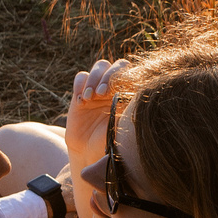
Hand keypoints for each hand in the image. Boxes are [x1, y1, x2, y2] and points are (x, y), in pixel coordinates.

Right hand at [65, 58, 123, 188]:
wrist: (90, 153)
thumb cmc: (112, 143)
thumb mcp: (123, 128)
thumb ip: (129, 112)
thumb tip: (137, 99)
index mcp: (130, 93)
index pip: (133, 73)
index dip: (125, 78)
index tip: (117, 95)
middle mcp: (116, 87)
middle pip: (117, 65)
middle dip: (109, 76)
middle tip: (102, 94)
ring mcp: (99, 87)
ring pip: (100, 66)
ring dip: (95, 78)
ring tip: (90, 98)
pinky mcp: (81, 91)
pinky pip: (81, 76)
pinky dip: (80, 84)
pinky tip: (81, 101)